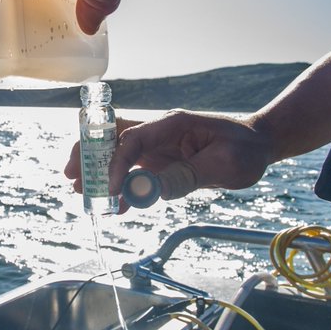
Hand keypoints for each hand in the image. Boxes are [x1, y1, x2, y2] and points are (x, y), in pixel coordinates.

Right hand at [64, 110, 275, 202]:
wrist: (259, 144)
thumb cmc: (244, 149)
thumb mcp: (223, 166)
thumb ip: (187, 177)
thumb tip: (151, 191)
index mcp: (172, 124)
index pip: (133, 139)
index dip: (118, 164)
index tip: (112, 190)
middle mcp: (159, 132)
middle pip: (112, 138)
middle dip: (89, 155)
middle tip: (72, 178)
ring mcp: (158, 146)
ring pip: (117, 153)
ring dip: (98, 170)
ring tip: (81, 192)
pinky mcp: (161, 160)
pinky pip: (133, 170)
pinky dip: (120, 185)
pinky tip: (114, 205)